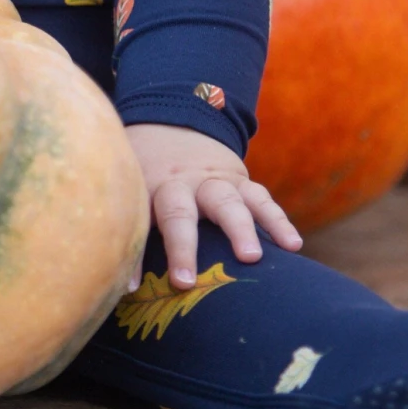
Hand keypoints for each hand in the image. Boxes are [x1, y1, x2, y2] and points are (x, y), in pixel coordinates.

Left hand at [125, 122, 301, 291]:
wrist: (174, 120)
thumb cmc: (145, 168)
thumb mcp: (129, 184)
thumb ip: (127, 223)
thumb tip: (115, 284)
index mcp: (145, 186)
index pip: (137, 221)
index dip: (133, 256)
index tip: (130, 288)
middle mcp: (178, 182)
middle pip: (179, 211)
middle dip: (182, 246)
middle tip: (187, 282)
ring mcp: (212, 180)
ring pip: (226, 201)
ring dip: (239, 228)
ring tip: (252, 257)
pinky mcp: (240, 180)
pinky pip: (261, 198)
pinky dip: (277, 220)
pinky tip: (292, 245)